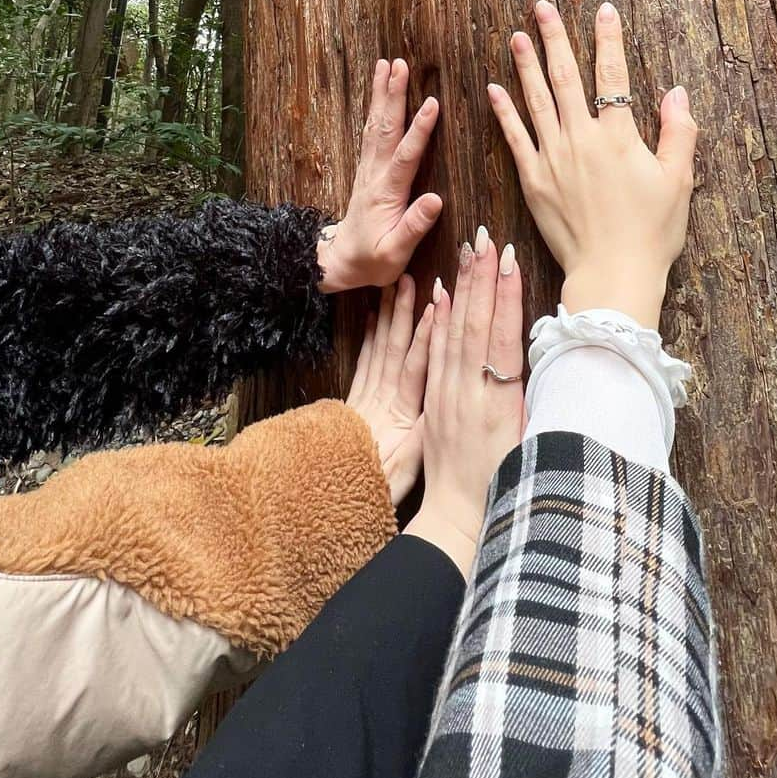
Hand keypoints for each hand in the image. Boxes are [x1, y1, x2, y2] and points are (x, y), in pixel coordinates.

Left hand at [318, 58, 442, 292]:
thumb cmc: (372, 261)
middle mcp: (375, 174)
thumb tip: (436, 199)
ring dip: (382, 94)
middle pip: (385, 128)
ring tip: (387, 64)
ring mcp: (369, 169)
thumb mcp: (394, 254)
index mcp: (386, 193)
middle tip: (399, 64)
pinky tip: (381, 92)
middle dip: (393, 95)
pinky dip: (377, 108)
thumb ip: (414, 227)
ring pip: (376, 125)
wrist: (341, 262)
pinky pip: (372, 132)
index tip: (431, 103)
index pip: (405, 156)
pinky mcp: (368, 168)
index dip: (419, 130)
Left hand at [346, 275, 430, 505]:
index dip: (426, 338)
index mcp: (401, 414)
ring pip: (379, 348)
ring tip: (393, 287)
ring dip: (387, 316)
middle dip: (403, 313)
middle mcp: (383, 398)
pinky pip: (363, 361)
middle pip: (394, 348)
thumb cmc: (377, 485)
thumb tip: (444, 406)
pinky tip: (371, 317)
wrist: (332, 497)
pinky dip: (369, 337)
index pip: (416, 369)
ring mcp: (367, 396)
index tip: (436, 308)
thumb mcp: (405, 469)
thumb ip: (423, 438)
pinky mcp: (355, 399)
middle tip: (409, 280)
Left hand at [404, 230, 523, 575]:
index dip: (506, 297)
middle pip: (476, 325)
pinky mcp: (434, 400)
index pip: (503, 338)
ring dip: (463, 288)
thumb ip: (533, 399)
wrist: (460, 517)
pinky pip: (435, 353)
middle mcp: (470, 393)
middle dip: (482, 278)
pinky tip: (441, 295)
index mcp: (500, 404)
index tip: (509, 261)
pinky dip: (439, 321)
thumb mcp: (533, 444)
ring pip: (454, 332)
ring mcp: (448, 395)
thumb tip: (543, 358)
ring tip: (468, 252)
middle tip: (486, 238)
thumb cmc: (508, 485)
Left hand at [486, 0, 697, 328]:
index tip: (604, 9)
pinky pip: (516, 138)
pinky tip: (495, 89)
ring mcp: (554, 159)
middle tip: (542, 7)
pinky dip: (505, 112)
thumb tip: (676, 92)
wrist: (613, 274)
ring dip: (526, 65)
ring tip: (518, 36)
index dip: (609, 39)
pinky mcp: (533, 181)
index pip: (613, 75)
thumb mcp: (678, 181)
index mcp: (619, 137)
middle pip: (566, 77)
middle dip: (555, 38)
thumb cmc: (652, 232)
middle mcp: (582, 139)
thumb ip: (679, 132)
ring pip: (537, 101)